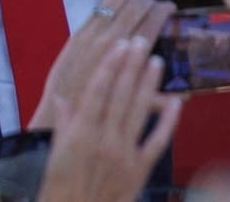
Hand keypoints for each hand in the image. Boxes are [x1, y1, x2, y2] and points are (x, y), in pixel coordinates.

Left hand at [30, 0, 173, 129]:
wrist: (60, 115)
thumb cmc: (99, 113)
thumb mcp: (132, 109)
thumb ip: (159, 100)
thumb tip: (186, 96)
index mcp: (129, 57)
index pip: (152, 24)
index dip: (163, 11)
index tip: (171, 8)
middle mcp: (112, 40)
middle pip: (137, 9)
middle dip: (150, 3)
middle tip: (158, 4)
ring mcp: (93, 34)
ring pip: (118, 3)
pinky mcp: (79, 33)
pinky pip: (99, 5)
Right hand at [35, 37, 183, 201]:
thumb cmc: (60, 191)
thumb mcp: (55, 157)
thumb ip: (63, 127)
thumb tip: (63, 100)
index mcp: (80, 133)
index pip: (98, 90)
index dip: (110, 66)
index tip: (119, 45)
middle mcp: (104, 138)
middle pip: (120, 95)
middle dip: (131, 66)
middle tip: (141, 42)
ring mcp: (124, 154)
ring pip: (139, 111)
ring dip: (148, 84)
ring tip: (156, 61)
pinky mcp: (139, 170)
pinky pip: (157, 142)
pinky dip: (168, 121)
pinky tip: (175, 102)